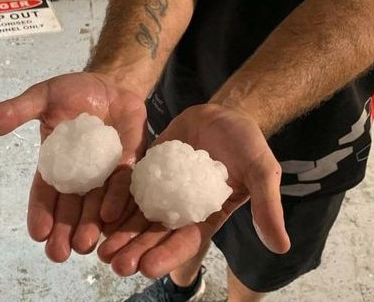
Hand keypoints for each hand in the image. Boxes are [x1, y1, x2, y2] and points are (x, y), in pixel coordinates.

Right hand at [0, 72, 146, 261]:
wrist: (112, 84)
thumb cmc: (75, 92)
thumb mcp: (43, 98)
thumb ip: (16, 112)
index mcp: (57, 164)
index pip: (46, 193)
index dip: (41, 213)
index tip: (38, 234)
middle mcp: (81, 174)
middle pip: (71, 207)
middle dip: (65, 230)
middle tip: (60, 254)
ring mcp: (106, 172)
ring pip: (96, 203)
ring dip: (89, 224)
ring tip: (84, 245)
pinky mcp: (128, 164)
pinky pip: (123, 184)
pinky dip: (116, 199)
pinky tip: (109, 216)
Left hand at [98, 103, 290, 277]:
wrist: (224, 114)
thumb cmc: (246, 143)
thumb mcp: (261, 171)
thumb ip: (268, 206)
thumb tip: (282, 247)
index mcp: (206, 215)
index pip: (186, 241)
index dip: (168, 255)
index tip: (148, 268)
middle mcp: (182, 208)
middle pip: (156, 234)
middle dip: (136, 250)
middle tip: (115, 264)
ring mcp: (163, 190)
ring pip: (138, 216)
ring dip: (121, 234)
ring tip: (100, 249)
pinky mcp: (149, 170)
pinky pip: (130, 188)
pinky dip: (116, 202)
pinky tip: (99, 215)